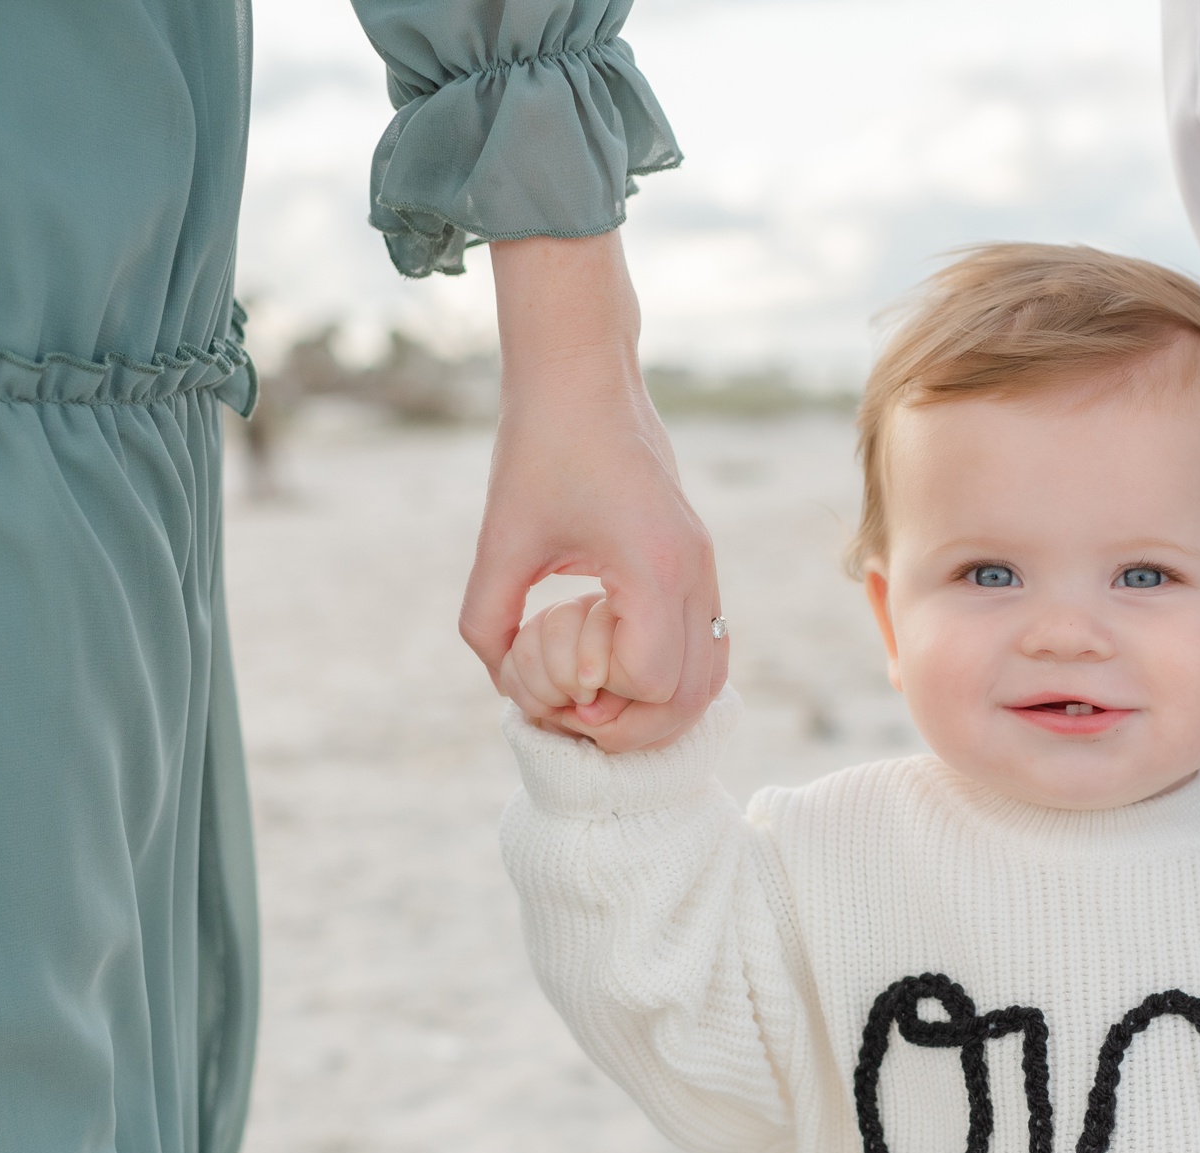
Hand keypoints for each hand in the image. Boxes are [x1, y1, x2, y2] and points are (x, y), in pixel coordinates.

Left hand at [462, 233, 725, 751]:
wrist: (584, 378)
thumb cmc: (539, 448)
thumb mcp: (500, 540)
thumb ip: (488, 622)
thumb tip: (506, 687)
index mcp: (653, 566)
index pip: (653, 681)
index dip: (601, 700)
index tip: (555, 680)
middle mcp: (694, 574)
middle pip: (695, 697)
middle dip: (634, 727)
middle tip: (576, 716)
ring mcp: (704, 571)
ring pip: (711, 679)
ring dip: (658, 709)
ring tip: (599, 697)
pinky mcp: (697, 566)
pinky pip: (706, 648)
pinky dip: (670, 677)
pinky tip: (615, 662)